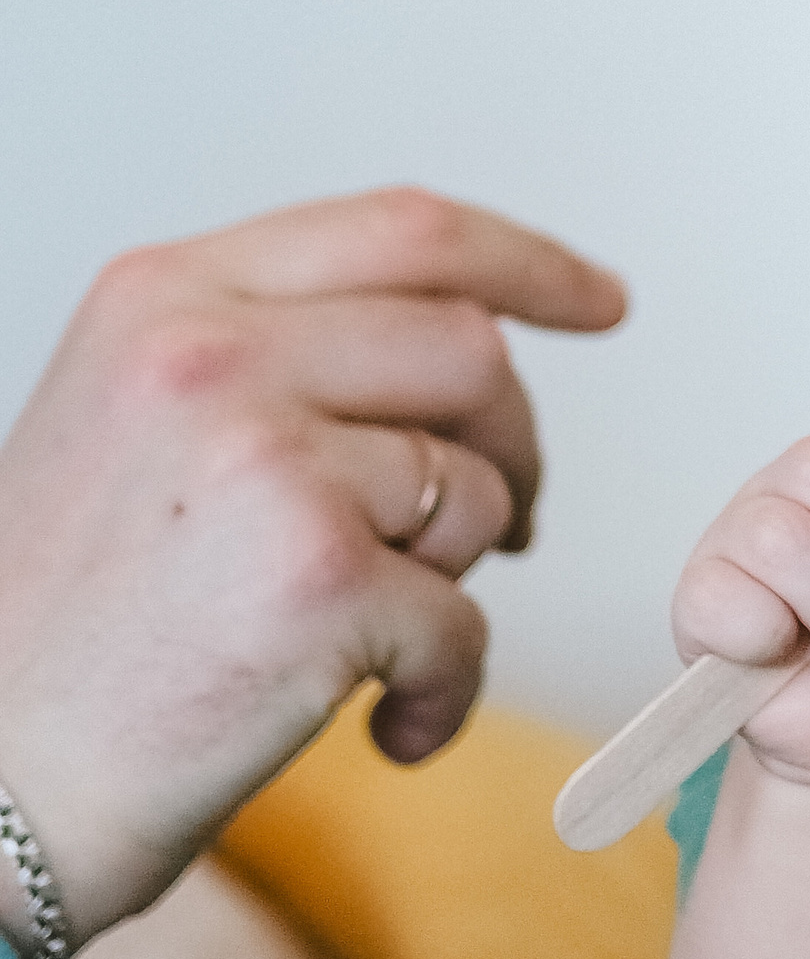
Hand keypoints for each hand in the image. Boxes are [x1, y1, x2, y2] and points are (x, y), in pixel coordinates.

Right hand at [0, 188, 624, 948]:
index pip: (403, 230)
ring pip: (473, 486)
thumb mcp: (128, 427)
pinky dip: (447, 690)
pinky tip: (387, 728)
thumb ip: (264, 358)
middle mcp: (208, 352)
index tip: (603, 301)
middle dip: (512, 445)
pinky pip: (465, 620)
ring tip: (382, 641)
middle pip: (467, 350)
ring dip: (462, 575)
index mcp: (165, 297)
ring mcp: (263, 458)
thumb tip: (454, 352)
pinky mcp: (316, 582)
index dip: (527, 262)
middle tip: (499, 530)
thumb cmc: (56, 640)